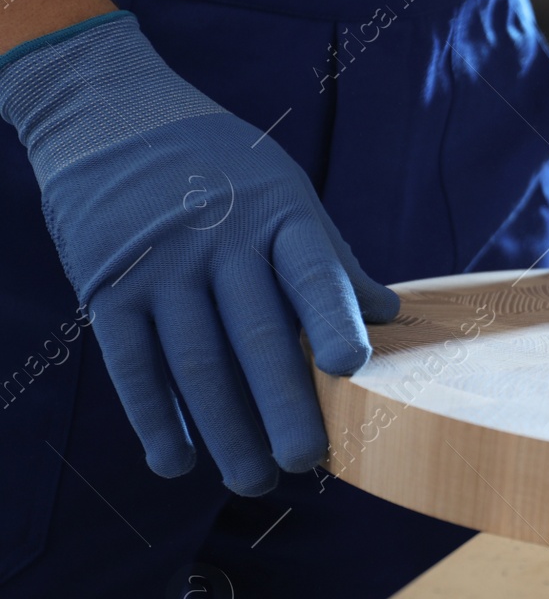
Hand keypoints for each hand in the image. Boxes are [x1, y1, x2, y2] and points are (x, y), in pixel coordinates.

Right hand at [0, 12, 397, 495]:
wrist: (111, 116)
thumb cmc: (222, 171)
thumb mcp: (286, 195)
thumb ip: (331, 259)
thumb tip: (391, 315)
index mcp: (280, 216)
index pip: (312, 271)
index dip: (332, 319)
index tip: (351, 367)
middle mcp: (221, 240)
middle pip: (257, 335)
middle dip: (284, 405)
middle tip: (308, 463)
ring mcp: (161, 266)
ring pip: (196, 361)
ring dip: (225, 429)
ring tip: (255, 481)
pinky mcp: (108, 288)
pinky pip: (132, 363)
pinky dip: (154, 417)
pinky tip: (176, 462)